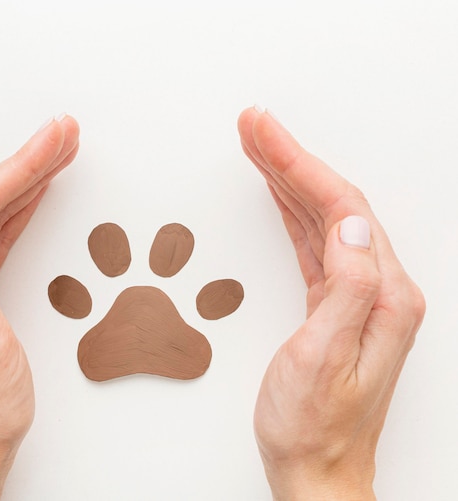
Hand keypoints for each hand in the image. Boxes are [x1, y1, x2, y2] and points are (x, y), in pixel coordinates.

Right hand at [239, 107, 424, 499]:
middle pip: (332, 203)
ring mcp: (358, 294)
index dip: (299, 164)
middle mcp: (378, 288)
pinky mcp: (334, 303)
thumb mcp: (324, 357)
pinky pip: (312, 241)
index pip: (342, 208)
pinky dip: (291, 210)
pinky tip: (276, 194)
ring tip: (257, 147)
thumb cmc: (315, 426)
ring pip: (321, 218)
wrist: (316, 470)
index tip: (264, 133)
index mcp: (383, 296)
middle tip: (254, 126)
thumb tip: (352, 223)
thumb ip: (349, 286)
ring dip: (287, 179)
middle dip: (289, 159)